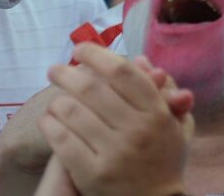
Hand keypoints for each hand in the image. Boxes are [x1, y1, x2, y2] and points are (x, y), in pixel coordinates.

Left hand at [38, 44, 192, 195]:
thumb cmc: (164, 156)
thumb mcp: (175, 122)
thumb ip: (161, 91)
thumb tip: (140, 59)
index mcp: (157, 112)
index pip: (123, 73)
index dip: (98, 55)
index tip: (80, 49)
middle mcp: (137, 130)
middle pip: (93, 89)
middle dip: (67, 74)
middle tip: (54, 70)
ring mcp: (114, 153)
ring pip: (73, 113)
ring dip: (57, 100)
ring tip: (54, 98)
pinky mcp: (92, 174)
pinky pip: (62, 141)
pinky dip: (50, 126)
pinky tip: (47, 120)